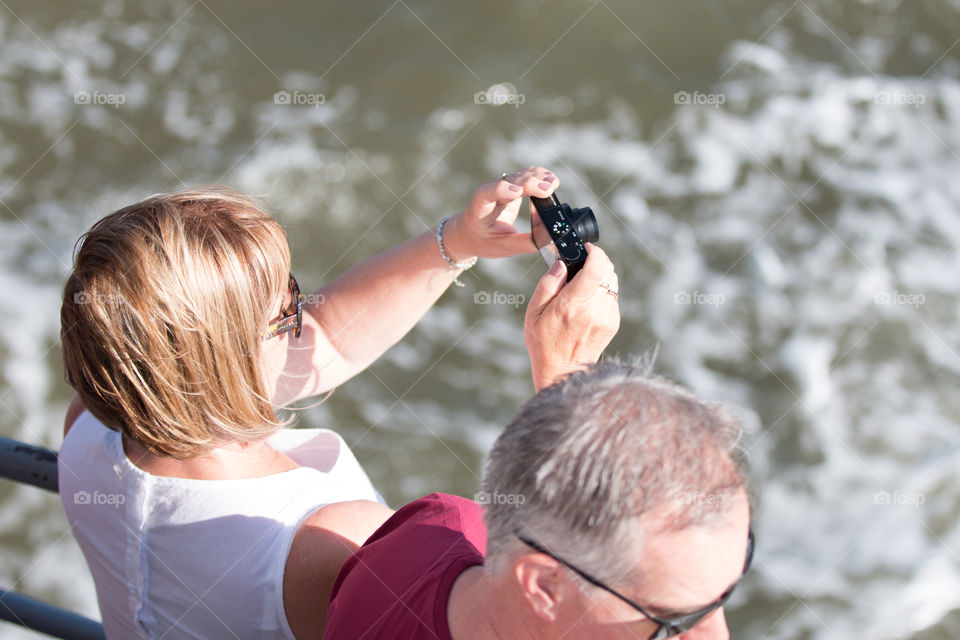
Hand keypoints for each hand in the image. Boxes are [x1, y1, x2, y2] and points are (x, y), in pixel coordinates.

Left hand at [442, 166, 558, 260]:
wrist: (472, 231)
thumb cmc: (484, 240)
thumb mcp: (502, 247)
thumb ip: (525, 243)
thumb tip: (550, 237)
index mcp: (479, 209)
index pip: (485, 194)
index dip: (501, 189)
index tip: (517, 192)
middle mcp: (490, 193)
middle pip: (508, 181)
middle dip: (529, 183)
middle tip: (547, 190)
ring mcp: (502, 187)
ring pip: (519, 175)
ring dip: (537, 177)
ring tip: (553, 185)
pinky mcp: (513, 186)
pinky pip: (527, 176)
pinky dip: (539, 177)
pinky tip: (551, 182)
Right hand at [523, 243, 620, 390]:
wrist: (562, 372)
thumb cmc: (543, 343)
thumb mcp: (534, 312)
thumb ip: (548, 284)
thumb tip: (562, 264)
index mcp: (573, 305)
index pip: (597, 268)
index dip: (596, 252)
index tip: (587, 249)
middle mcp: (594, 310)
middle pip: (608, 271)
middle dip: (596, 263)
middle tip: (580, 267)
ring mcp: (607, 317)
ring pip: (612, 283)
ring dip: (600, 278)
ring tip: (581, 288)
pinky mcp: (612, 323)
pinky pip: (612, 297)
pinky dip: (602, 293)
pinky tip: (587, 303)